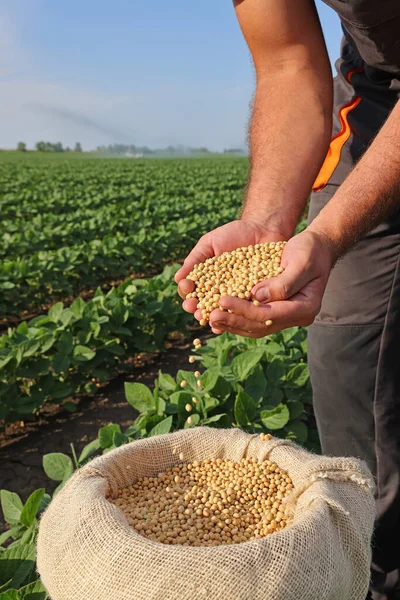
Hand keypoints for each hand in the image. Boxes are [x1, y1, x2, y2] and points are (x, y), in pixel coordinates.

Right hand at [174, 219, 287, 313]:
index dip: (187, 293)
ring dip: (215, 318)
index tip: (186, 288)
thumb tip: (177, 278)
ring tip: (210, 319)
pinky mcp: (254, 298)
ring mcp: (237, 297)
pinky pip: (245, 311)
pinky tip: (231, 322)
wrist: (262, 229)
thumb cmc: (233, 234)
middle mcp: (220, 292)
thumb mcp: (210, 243)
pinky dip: (237, 318)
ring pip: (223, 312)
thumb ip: (195, 260)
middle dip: (198, 309)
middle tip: (195, 309)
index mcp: (206, 280)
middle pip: (205, 306)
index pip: (192, 291)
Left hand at [206, 229, 335, 336]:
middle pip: (261, 325)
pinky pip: (254, 320)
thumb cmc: (311, 250)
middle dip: (234, 320)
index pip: (271, 315)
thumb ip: (282, 282)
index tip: (223, 300)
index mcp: (306, 307)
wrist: (316, 248)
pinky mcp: (276, 311)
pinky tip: (218, 315)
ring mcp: (286, 317)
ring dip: (232, 324)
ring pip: (255, 327)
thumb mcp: (300, 261)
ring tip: (209, 318)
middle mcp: (296, 317)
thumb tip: (257, 296)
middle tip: (210, 315)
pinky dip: (236, 319)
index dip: (245, 310)